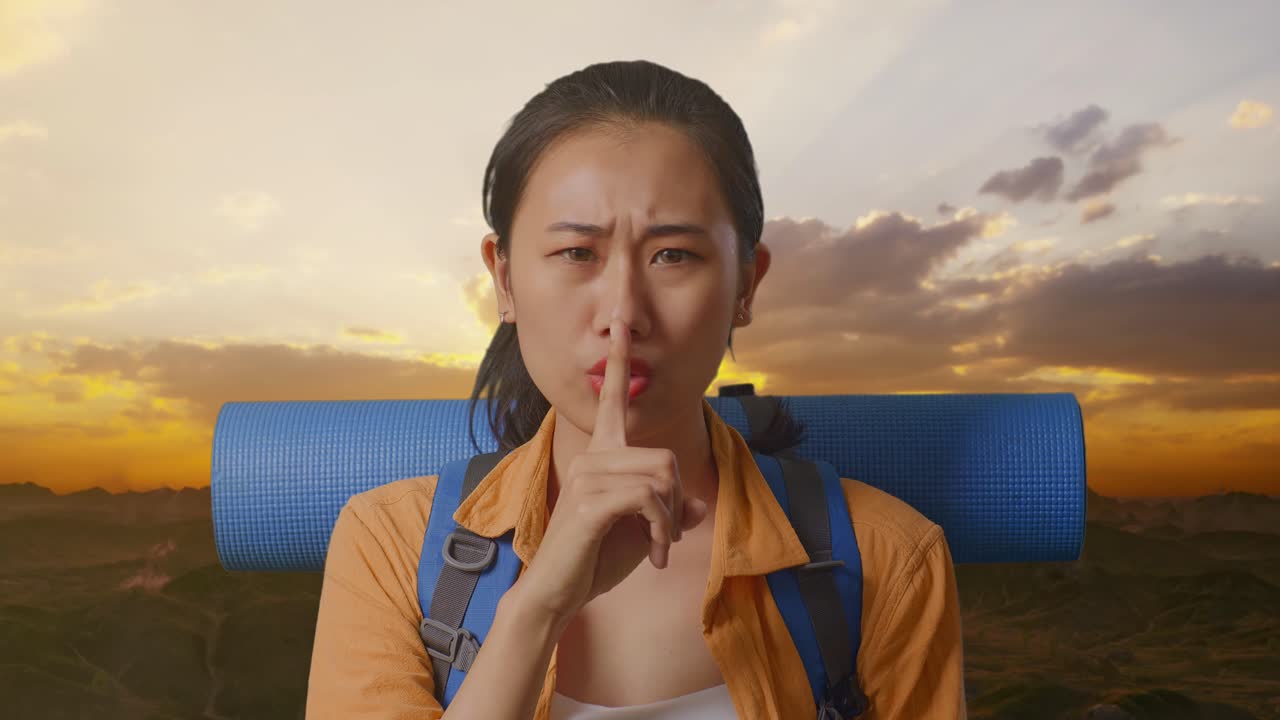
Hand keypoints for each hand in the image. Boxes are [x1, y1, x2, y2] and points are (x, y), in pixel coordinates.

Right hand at [511, 313, 708, 624]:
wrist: (557, 592)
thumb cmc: (596, 559)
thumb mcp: (645, 531)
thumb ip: (671, 511)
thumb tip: (698, 504)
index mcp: (602, 454)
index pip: (611, 398)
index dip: (618, 360)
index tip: (620, 324)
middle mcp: (593, 456)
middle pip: (666, 457)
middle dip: (679, 501)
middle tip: (668, 534)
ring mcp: (590, 476)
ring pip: (662, 477)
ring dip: (672, 520)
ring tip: (659, 547)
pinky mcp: (591, 502)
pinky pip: (651, 499)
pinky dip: (665, 530)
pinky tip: (655, 553)